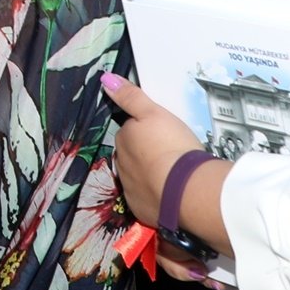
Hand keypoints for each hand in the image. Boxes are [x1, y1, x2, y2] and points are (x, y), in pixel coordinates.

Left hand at [103, 70, 207, 227]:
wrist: (184, 189)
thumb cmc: (171, 145)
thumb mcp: (153, 112)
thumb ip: (130, 97)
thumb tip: (105, 79)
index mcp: (123, 141)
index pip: (129, 133)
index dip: (143, 133)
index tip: (160, 136)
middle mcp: (121, 166)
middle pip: (131, 157)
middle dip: (143, 155)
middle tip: (167, 154)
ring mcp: (130, 190)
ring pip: (137, 179)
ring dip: (149, 176)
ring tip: (171, 175)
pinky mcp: (142, 210)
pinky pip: (147, 200)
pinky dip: (155, 196)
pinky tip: (170, 194)